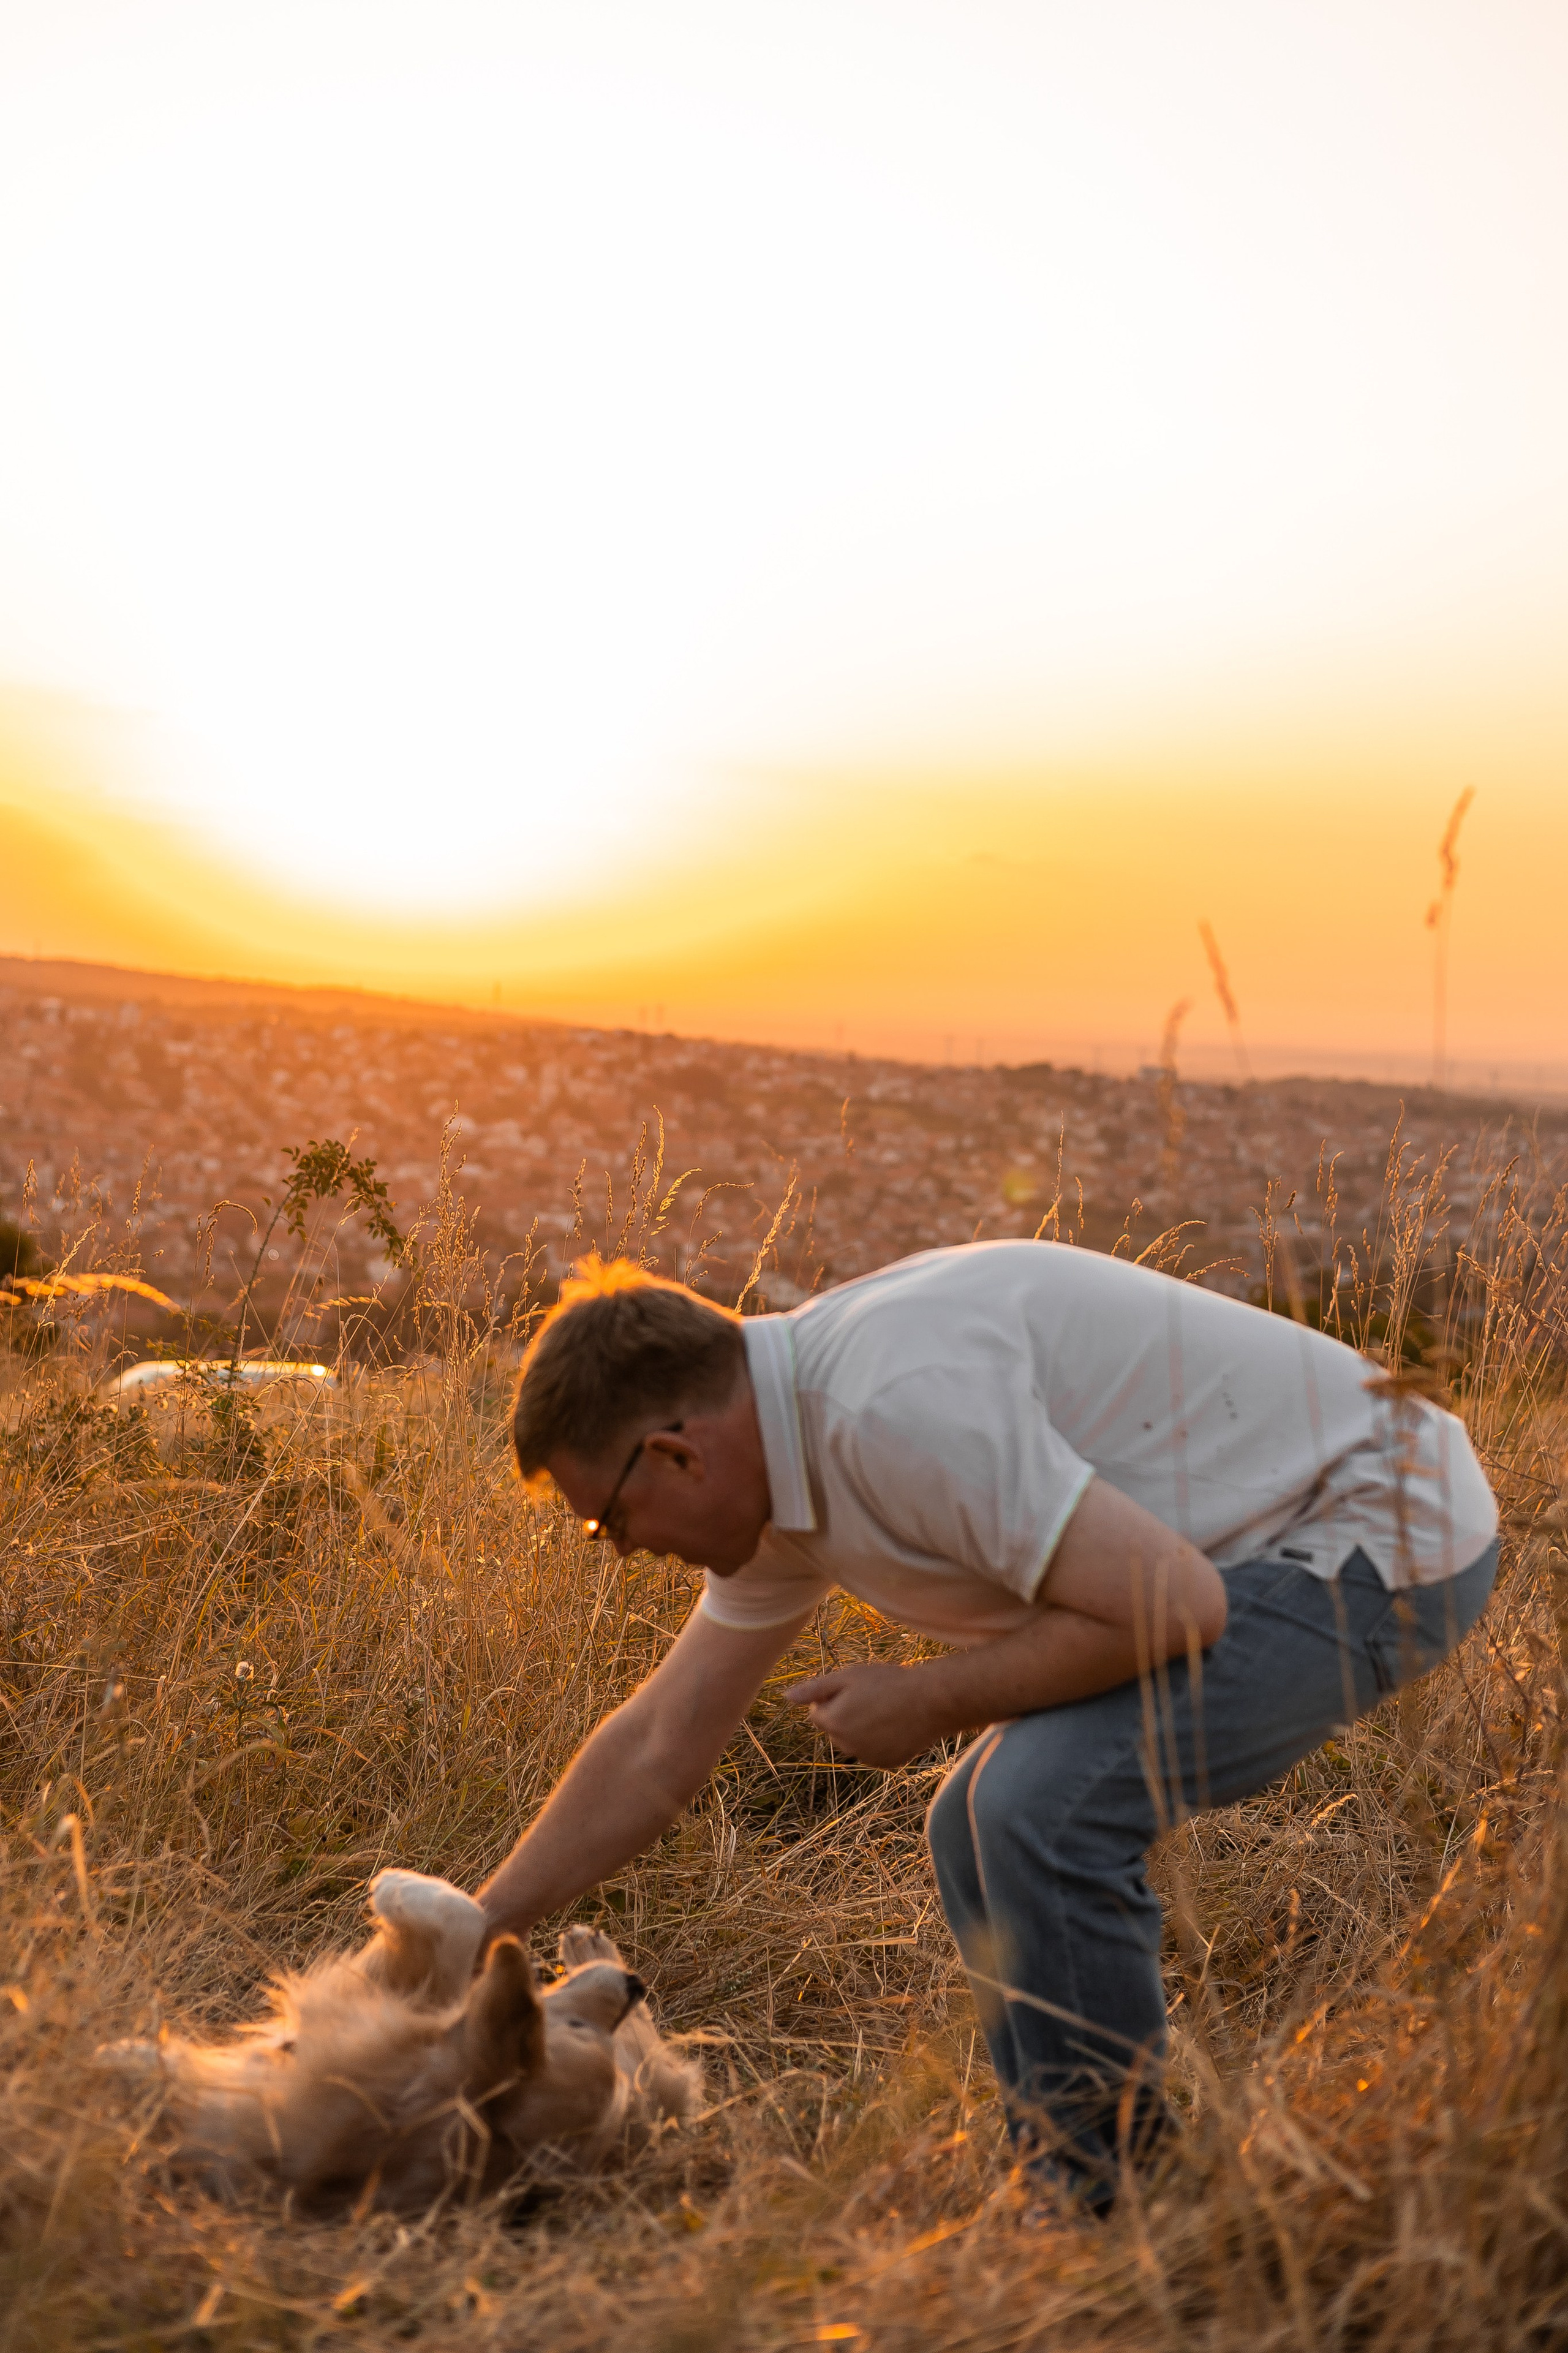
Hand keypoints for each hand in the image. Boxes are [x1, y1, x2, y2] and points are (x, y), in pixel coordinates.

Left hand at [784, 1661, 939, 1768]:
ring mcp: (867, 1757)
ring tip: (886, 1709)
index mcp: (834, 1723)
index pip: (818, 1713)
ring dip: (861, 1729)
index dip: (833, 1698)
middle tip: (872, 1697)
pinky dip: (879, 1740)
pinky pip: (873, 1751)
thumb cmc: (889, 1682)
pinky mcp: (886, 1763)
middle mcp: (847, 1746)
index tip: (855, 1689)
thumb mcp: (849, 1677)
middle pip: (835, 1729)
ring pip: (854, 1741)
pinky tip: (896, 1724)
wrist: (931, 1701)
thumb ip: (815, 1689)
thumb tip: (786, 1697)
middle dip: (845, 1715)